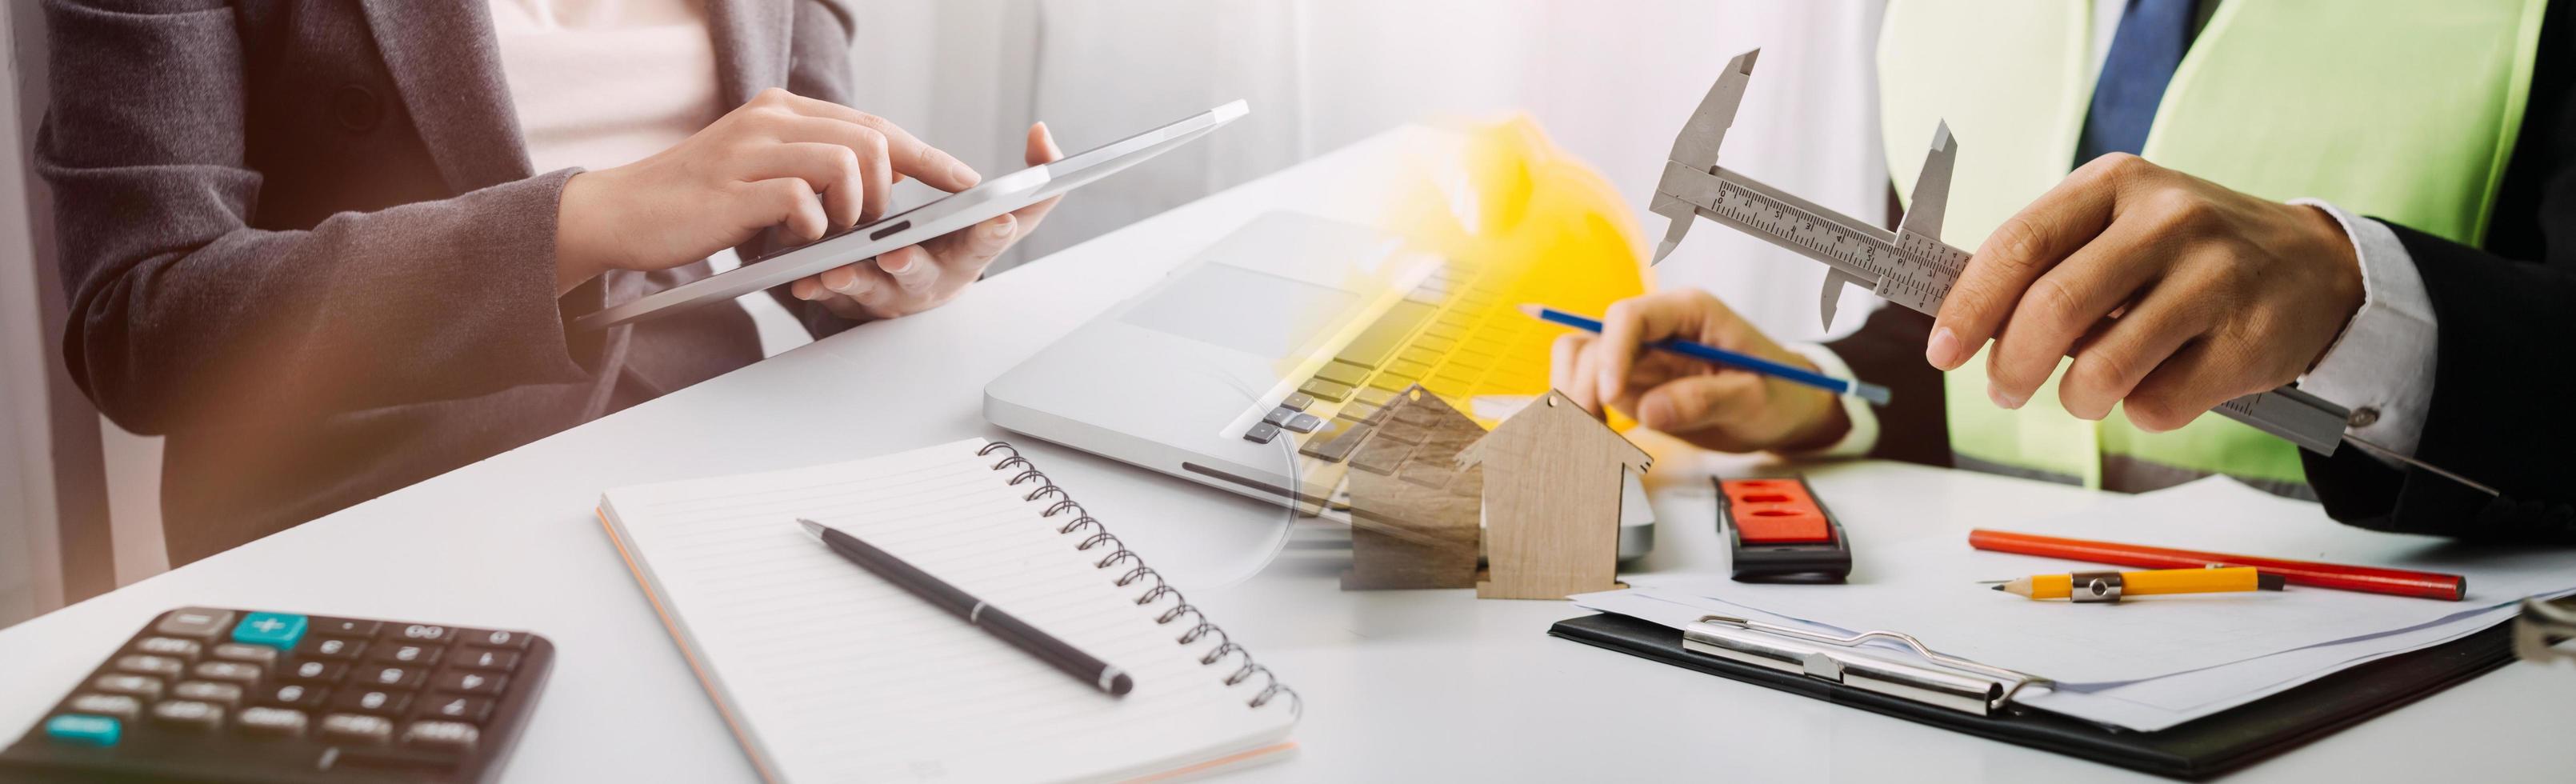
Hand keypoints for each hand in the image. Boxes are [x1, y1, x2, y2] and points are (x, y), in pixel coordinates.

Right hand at [553, 88, 980, 294]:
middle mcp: (772, 119)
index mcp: (784, 111)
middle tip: (869, 224)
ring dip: (853, 208)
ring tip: (828, 230)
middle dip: (889, 190)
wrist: (621, 213)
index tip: (964, 182)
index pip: (875, 124)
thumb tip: (885, 176)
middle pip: (872, 140)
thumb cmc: (698, 202)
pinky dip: (812, 225)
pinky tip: (792, 236)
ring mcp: (752, 149)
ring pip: (847, 163)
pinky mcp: (734, 188)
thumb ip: (817, 165)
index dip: (927, 155)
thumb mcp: (765, 171)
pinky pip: (804, 198)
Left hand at [784, 122, 1064, 319]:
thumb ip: (1034, 182)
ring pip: (872, 288)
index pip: (988, 240)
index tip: (998, 218)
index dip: (995, 230)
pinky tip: (803, 279)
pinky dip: (818, 286)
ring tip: (836, 269)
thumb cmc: (955, 246)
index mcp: (967, 254)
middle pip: (924, 273)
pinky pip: (833, 297)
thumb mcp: (1001, 220)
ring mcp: (891, 293)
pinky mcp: (854, 301)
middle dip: (912, 263)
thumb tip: (1042, 133)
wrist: (913, 290)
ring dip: (854, 279)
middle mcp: (931, 277)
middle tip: (897, 253)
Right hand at [1556, 290, 1850, 452]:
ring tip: (1590, 440)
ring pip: (1580, 363)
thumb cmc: (1781, 392)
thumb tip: (1650, 411)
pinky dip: (1583, 414)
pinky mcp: (1633, 387)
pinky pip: (1591, 392)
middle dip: (1585, 386)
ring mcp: (1640, 359)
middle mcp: (1656, 330)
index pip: (1629, 316)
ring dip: (1574, 398)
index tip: (1611, 398)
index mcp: (1689, 313)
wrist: (1787, 409)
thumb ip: (1705, 399)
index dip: (1612, 354)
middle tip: (1592, 433)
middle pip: (1593, 342)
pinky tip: (1596, 443)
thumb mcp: (1755, 397)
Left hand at [1925, 153, 2363, 430]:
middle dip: (2013, 366)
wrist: (2315, 267)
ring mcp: (2216, 277)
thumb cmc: (2184, 255)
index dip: (1970, 305)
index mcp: (2115, 183)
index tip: (1942, 352)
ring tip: (2090, 390)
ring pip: (2104, 368)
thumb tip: (1960, 323)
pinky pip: (2159, 404)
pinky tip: (2166, 380)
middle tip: (2006, 391)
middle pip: (2053, 308)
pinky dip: (2143, 409)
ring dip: (2078, 398)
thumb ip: (2046, 264)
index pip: (2020, 244)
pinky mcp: (2251, 340)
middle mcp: (2168, 219)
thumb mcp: (2116, 227)